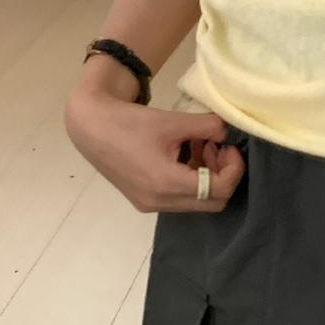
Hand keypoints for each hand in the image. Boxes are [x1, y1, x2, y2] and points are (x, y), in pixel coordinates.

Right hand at [64, 90, 245, 213]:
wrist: (90, 127)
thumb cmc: (129, 121)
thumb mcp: (173, 120)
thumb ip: (208, 127)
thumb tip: (230, 132)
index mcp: (166, 182)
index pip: (219, 190)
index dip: (234, 169)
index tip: (231, 146)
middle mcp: (159, 201)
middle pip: (212, 203)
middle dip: (224, 175)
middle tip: (219, 148)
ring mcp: (150, 204)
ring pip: (197, 201)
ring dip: (208, 176)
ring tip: (202, 146)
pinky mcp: (144, 200)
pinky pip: (180, 198)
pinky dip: (192, 180)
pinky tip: (187, 154)